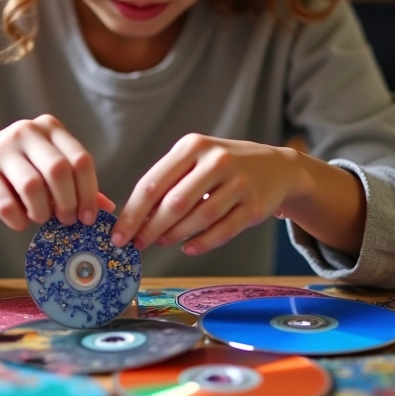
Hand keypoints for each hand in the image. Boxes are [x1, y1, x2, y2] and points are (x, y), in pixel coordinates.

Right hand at [0, 114, 113, 229]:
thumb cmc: (18, 171)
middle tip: (67, 221)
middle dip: (68, 202)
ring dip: (41, 211)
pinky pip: (6, 203)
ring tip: (41, 218)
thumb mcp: (48, 170)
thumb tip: (108, 209)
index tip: (88, 217)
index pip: (81, 159)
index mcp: (50, 128)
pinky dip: (18, 219)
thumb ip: (76, 185)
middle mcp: (26, 132)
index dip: (89, 191)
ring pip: (32, 186)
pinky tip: (21, 221)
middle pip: (59, 170)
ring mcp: (1, 150)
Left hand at [111, 134, 302, 254]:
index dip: (133, 213)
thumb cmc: (222, 165)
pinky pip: (223, 230)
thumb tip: (135, 219)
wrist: (276, 166)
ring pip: (199, 218)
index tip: (118, 234)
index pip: (153, 183)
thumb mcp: (195, 159)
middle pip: (174, 203)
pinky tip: (187, 248)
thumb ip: (167, 183)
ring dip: (174, 235)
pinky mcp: (255, 206)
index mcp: (193, 147)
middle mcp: (216, 161)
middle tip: (136, 244)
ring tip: (161, 242)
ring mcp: (239, 184)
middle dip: (150, 228)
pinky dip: (201, 243)